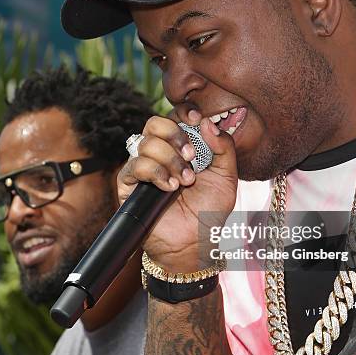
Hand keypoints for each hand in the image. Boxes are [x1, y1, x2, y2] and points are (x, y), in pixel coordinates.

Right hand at [117, 110, 237, 271]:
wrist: (195, 242)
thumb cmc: (210, 210)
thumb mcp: (227, 176)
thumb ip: (224, 147)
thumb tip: (208, 122)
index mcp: (182, 146)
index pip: (175, 116)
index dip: (184, 111)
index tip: (197, 118)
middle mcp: (160, 153)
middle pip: (154, 122)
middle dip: (175, 134)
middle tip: (191, 156)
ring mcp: (143, 168)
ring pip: (146, 143)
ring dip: (170, 160)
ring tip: (185, 182)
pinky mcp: (129, 185)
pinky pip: (135, 165)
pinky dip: (155, 173)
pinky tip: (169, 188)